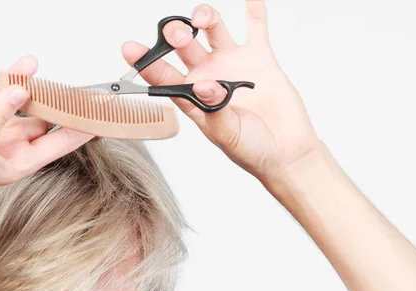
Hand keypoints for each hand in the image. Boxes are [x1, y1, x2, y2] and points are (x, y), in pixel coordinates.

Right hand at [0, 56, 93, 212]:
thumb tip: (19, 91)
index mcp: (18, 162)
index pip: (57, 144)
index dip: (80, 130)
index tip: (101, 118)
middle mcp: (6, 143)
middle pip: (40, 117)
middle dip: (54, 100)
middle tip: (76, 86)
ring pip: (10, 98)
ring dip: (18, 82)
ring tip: (29, 64)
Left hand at [121, 0, 325, 184]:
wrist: (285, 152)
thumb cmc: (251, 150)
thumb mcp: (228, 135)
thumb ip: (215, 110)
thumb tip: (204, 85)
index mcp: (193, 98)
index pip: (164, 77)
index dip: (146, 62)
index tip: (130, 48)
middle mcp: (209, 76)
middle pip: (184, 48)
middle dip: (175, 36)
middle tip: (176, 34)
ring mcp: (233, 65)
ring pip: (212, 31)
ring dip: (204, 17)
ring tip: (200, 18)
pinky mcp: (258, 58)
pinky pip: (255, 28)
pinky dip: (254, 10)